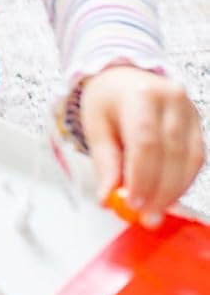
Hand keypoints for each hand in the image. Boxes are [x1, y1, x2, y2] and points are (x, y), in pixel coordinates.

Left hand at [77, 66, 203, 225]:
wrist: (124, 77)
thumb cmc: (107, 100)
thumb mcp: (95, 126)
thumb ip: (105, 163)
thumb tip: (108, 198)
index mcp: (140, 95)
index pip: (146, 142)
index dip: (142, 177)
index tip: (133, 203)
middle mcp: (171, 99)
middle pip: (172, 153)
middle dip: (160, 191)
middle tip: (146, 217)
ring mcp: (190, 110)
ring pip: (191, 158)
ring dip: (174, 190)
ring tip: (155, 212)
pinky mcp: (199, 122)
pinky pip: (197, 158)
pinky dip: (184, 181)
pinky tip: (168, 196)